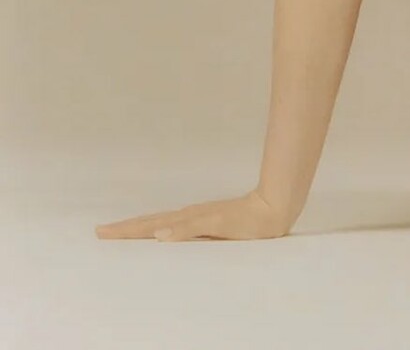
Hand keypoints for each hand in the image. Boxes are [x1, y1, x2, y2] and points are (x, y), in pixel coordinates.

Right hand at [95, 187, 294, 241]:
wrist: (274, 208)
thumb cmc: (249, 221)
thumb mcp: (218, 225)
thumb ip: (189, 228)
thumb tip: (159, 234)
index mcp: (186, 219)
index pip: (149, 226)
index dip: (126, 231)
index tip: (102, 232)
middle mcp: (188, 217)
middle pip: (150, 222)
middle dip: (126, 228)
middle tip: (101, 230)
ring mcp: (196, 217)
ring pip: (160, 222)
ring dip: (139, 226)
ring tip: (122, 230)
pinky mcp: (206, 219)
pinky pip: (174, 224)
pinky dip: (158, 227)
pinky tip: (159, 231)